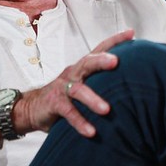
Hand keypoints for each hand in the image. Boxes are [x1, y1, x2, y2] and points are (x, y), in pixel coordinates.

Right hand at [12, 29, 134, 137]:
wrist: (33, 108)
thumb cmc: (65, 96)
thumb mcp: (82, 85)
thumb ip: (101, 82)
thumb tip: (133, 86)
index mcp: (82, 68)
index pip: (99, 49)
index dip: (114, 40)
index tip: (131, 33)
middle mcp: (73, 74)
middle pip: (87, 63)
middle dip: (101, 61)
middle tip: (116, 61)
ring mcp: (62, 88)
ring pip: (78, 90)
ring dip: (92, 100)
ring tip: (106, 110)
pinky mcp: (54, 103)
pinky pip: (69, 112)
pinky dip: (80, 122)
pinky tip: (91, 131)